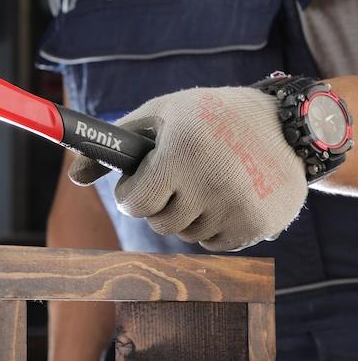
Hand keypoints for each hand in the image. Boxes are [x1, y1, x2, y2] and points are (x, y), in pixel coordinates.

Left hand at [68, 87, 307, 251]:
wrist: (286, 126)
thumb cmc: (207, 117)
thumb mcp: (160, 115)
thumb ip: (115, 145)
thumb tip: (73, 178)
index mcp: (182, 150)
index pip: (135, 204)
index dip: (134, 195)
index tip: (142, 185)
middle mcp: (212, 181)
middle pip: (160, 224)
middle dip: (161, 204)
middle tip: (179, 179)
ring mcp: (239, 206)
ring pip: (187, 236)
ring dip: (189, 215)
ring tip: (208, 181)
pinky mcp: (260, 226)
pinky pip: (215, 244)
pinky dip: (215, 226)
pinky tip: (228, 196)